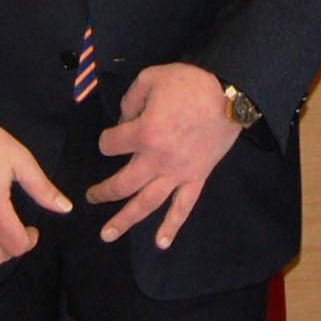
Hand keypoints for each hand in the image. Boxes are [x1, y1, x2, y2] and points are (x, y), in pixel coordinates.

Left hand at [87, 64, 242, 249]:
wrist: (229, 96)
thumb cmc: (189, 84)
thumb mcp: (152, 77)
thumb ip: (132, 98)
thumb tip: (126, 117)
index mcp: (143, 134)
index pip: (110, 144)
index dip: (108, 137)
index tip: (117, 130)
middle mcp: (155, 160)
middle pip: (122, 183)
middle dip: (103, 191)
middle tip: (91, 197)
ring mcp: (176, 173)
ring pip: (146, 203)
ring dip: (125, 220)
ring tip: (107, 235)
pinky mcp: (196, 178)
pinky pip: (183, 207)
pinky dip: (172, 226)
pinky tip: (161, 243)